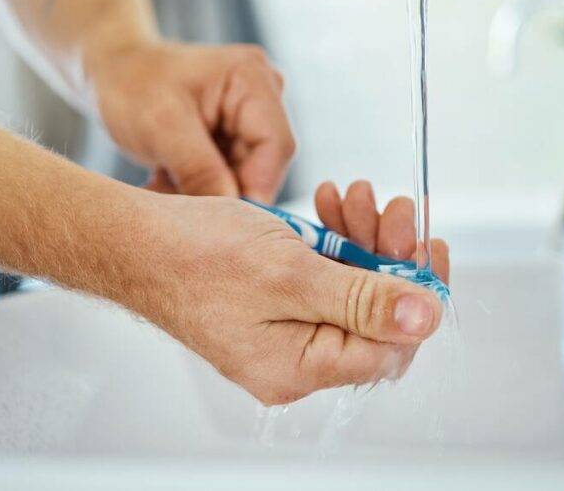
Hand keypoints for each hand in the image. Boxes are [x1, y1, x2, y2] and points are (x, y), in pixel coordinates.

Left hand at [88, 41, 294, 202]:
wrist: (112, 72)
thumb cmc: (131, 85)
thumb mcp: (162, 127)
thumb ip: (201, 169)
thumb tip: (237, 214)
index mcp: (252, 79)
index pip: (275, 146)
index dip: (257, 187)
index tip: (227, 221)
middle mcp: (262, 95)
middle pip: (261, 164)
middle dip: (223, 191)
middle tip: (179, 204)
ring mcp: (249, 116)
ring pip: (243, 175)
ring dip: (206, 191)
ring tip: (164, 186)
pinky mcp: (235, 135)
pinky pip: (228, 174)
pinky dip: (199, 185)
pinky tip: (168, 180)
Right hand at [131, 186, 447, 404]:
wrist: (133, 239)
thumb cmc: (191, 256)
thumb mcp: (291, 274)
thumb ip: (362, 300)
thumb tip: (424, 319)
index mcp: (301, 365)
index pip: (391, 343)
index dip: (419, 292)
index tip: (430, 244)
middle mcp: (294, 358)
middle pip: (372, 312)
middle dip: (387, 252)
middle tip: (387, 207)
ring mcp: (281, 332)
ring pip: (348, 288)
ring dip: (360, 238)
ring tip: (351, 197)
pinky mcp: (270, 305)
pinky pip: (319, 279)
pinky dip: (330, 241)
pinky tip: (326, 209)